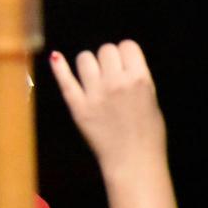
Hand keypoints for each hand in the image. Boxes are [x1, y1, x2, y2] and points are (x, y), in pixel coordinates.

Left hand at [49, 40, 165, 170]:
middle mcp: (116, 82)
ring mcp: (94, 94)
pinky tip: (56, 57)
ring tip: (92, 76)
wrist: (133, 161)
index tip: (123, 62)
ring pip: (85, 58)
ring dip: (88, 63)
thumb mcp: (152, 99)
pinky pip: (65, 80)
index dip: (125, 53)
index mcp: (140, 78)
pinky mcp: (77, 106)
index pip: (127, 46)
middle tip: (109, 73)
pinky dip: (59, 67)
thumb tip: (123, 61)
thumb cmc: (147, 133)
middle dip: (107, 58)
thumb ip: (138, 78)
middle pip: (106, 50)